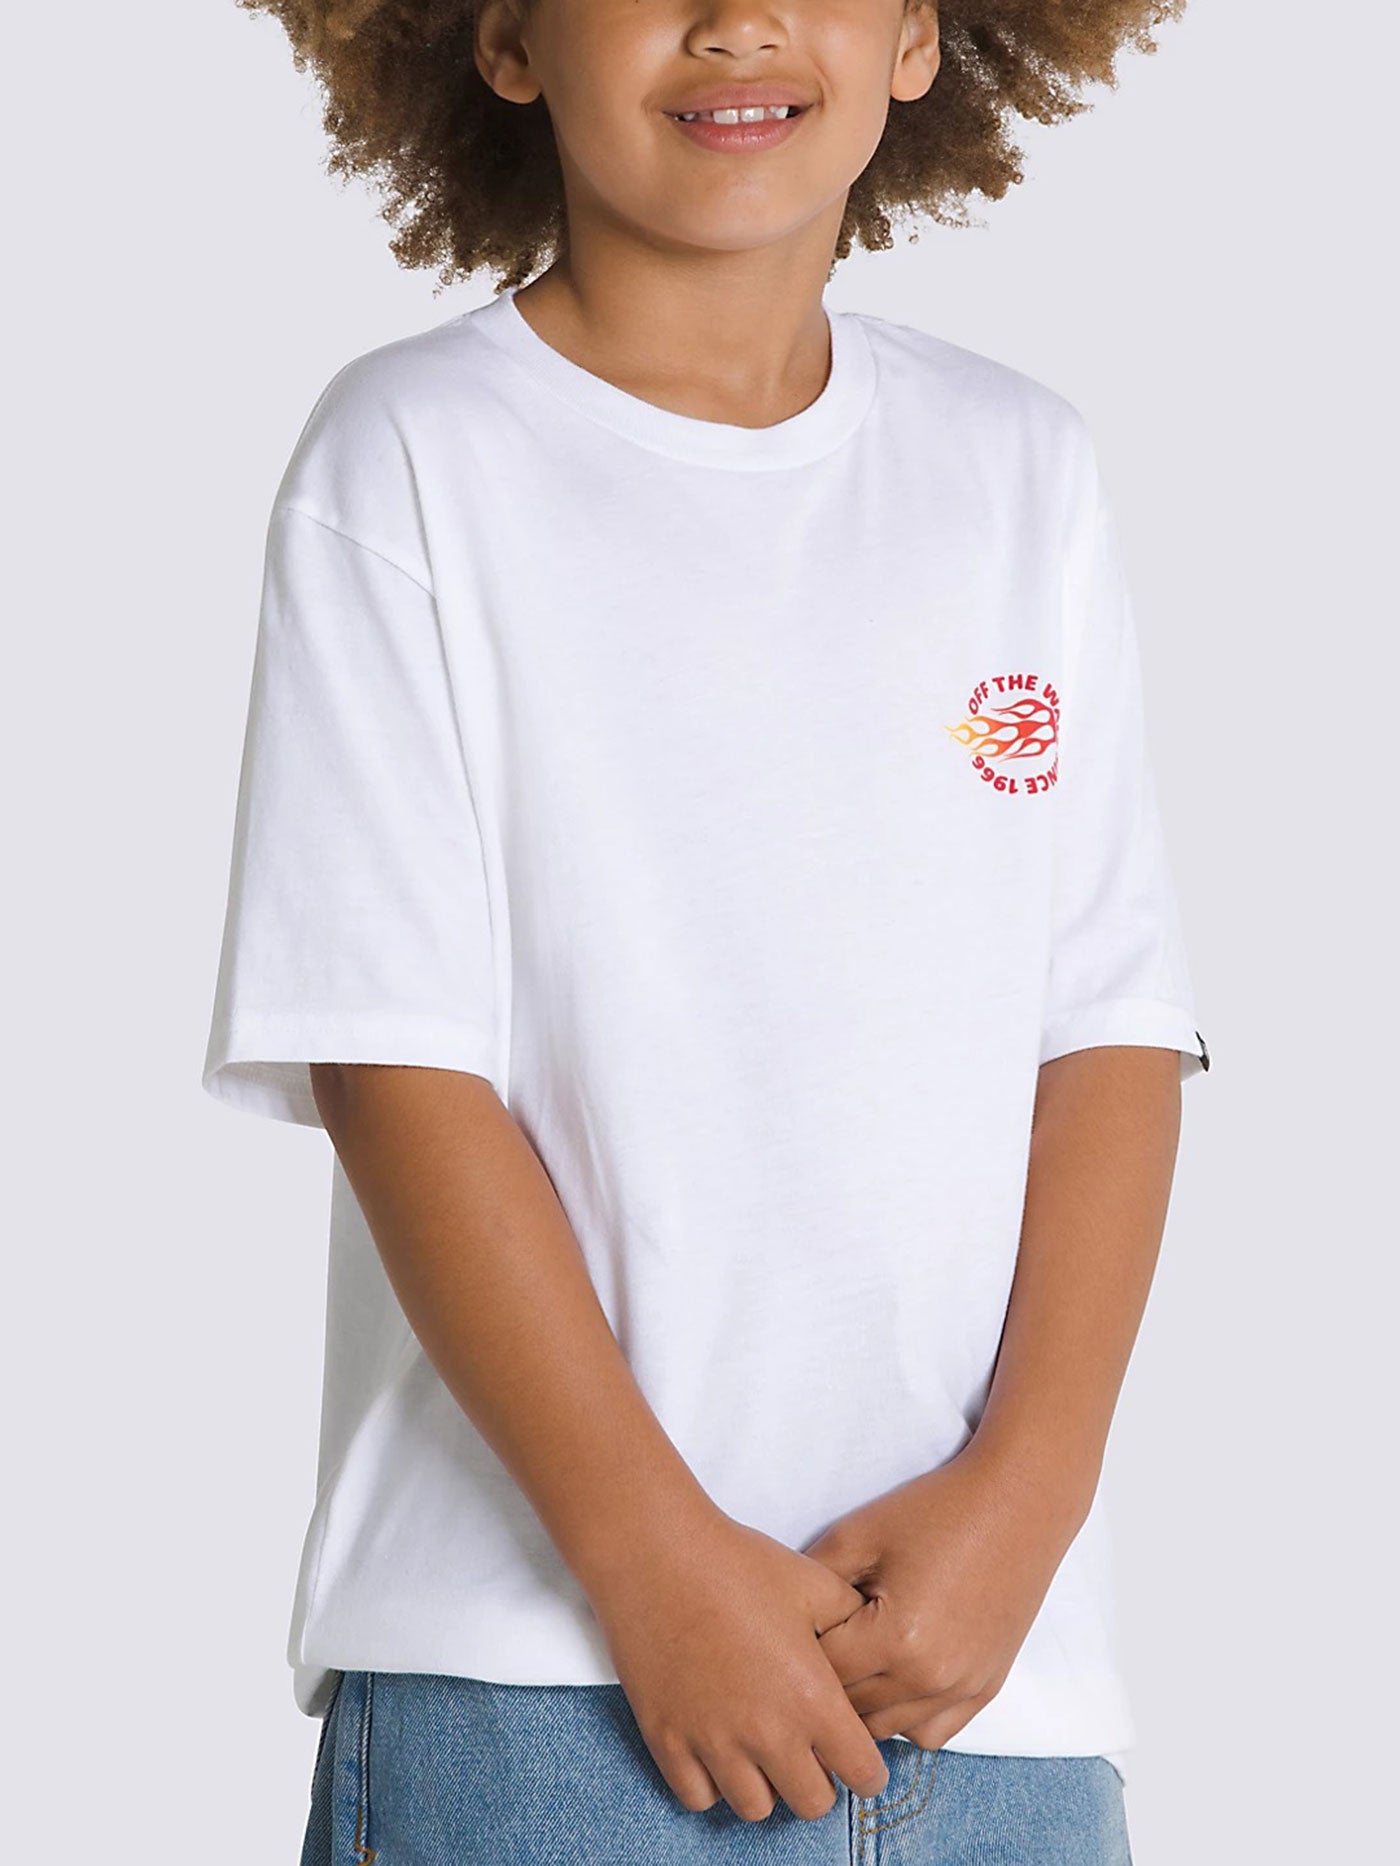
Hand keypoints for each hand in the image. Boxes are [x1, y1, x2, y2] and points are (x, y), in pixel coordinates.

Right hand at [587, 1509, 892, 1822]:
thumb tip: (871, 1643)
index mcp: (812, 1698)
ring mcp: (712, 1743)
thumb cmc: (738, 1563)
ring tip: (759, 1746)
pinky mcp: (666, 1741)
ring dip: (765, 1784)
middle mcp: (767, 1734)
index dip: (867, 1767)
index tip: (854, 1751)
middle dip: (818, 1779)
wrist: (657, 1554)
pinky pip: (699, 1796)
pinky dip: (712, 1781)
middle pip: (812, 1803)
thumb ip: (852, 1622)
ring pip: (756, 1808)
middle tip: (807, 1746)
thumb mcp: (813, 1583)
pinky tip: (716, 1745)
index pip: (863, 1774)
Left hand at [802, 1442, 1079, 1749]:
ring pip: (888, 1731)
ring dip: (862, 1707)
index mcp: (897, 1640)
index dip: (796, 1652)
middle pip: (851, 1711)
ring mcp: (964, 1689)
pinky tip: (892, 1677)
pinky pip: (931, 1732)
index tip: (783, 1634)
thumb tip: (780, 1617)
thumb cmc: (935, 1510)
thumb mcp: (859, 1533)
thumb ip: (813, 1581)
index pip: (823, 1674)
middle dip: (824, 1685)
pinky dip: (905, 1716)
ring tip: (847, 1665)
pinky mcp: (987, 1688)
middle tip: (807, 1651)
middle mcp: (932, 1678)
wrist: (1018, 1500)